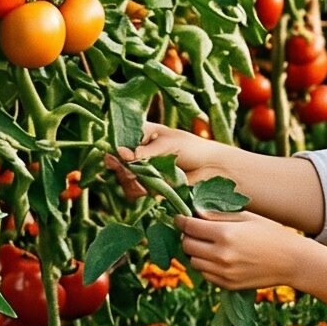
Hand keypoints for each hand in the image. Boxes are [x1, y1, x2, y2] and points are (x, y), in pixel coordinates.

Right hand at [107, 122, 226, 194]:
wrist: (211, 169)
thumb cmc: (192, 148)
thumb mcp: (168, 144)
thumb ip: (145, 151)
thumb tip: (122, 154)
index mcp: (143, 134)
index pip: (120, 139)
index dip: (115, 149)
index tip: (116, 158)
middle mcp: (140, 151)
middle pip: (117, 161)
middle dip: (122, 168)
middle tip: (131, 171)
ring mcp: (144, 169)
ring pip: (125, 178)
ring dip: (132, 181)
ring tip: (144, 180)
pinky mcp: (150, 186)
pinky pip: (136, 191)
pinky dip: (141, 191)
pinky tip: (151, 190)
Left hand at [178, 210, 307, 291]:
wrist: (291, 261)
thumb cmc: (270, 233)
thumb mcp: (245, 217)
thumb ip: (217, 216)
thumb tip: (194, 213)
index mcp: (225, 234)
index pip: (190, 227)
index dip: (182, 220)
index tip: (180, 217)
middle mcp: (221, 255)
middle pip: (187, 245)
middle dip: (187, 236)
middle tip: (194, 231)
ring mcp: (224, 273)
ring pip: (193, 262)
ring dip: (195, 252)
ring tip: (206, 245)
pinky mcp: (227, 285)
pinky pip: (205, 274)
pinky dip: (205, 266)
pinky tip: (217, 258)